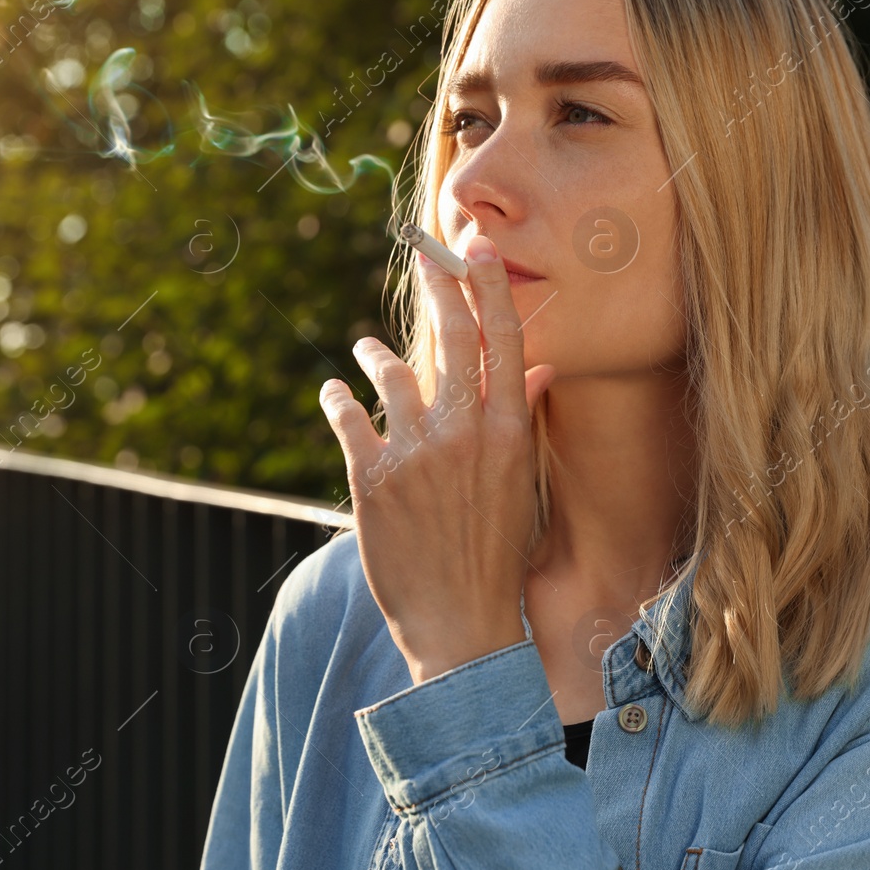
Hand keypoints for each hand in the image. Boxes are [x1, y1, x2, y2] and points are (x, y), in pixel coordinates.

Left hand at [319, 234, 556, 683]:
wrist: (462, 623)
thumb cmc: (497, 554)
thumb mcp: (521, 486)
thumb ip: (522, 421)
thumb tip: (536, 370)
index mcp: (508, 432)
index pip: (502, 339)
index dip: (488, 285)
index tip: (474, 245)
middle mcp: (464, 432)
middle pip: (449, 337)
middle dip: (436, 286)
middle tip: (423, 254)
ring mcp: (416, 454)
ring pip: (390, 373)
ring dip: (374, 354)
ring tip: (364, 350)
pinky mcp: (371, 479)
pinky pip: (347, 417)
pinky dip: (337, 398)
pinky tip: (334, 391)